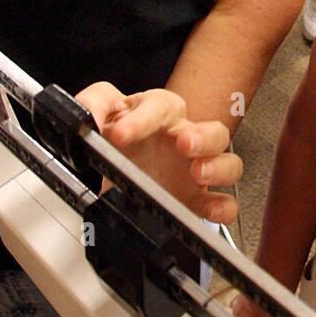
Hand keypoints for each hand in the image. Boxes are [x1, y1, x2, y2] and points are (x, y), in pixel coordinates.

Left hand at [75, 82, 241, 223]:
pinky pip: (225, 203)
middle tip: (183, 145)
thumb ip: (91, 105)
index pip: (161, 106)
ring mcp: (195, 170)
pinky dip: (223, 207)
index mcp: (160, 115)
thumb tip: (86, 115)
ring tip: (197, 173)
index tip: (120, 135)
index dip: (142, 119)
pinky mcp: (197, 199)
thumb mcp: (97, 116)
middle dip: (203, 137)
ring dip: (218, 167)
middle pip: (213, 130)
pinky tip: (209, 210)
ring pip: (229, 162)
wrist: (110, 176)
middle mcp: (184, 140)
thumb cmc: (114, 141)